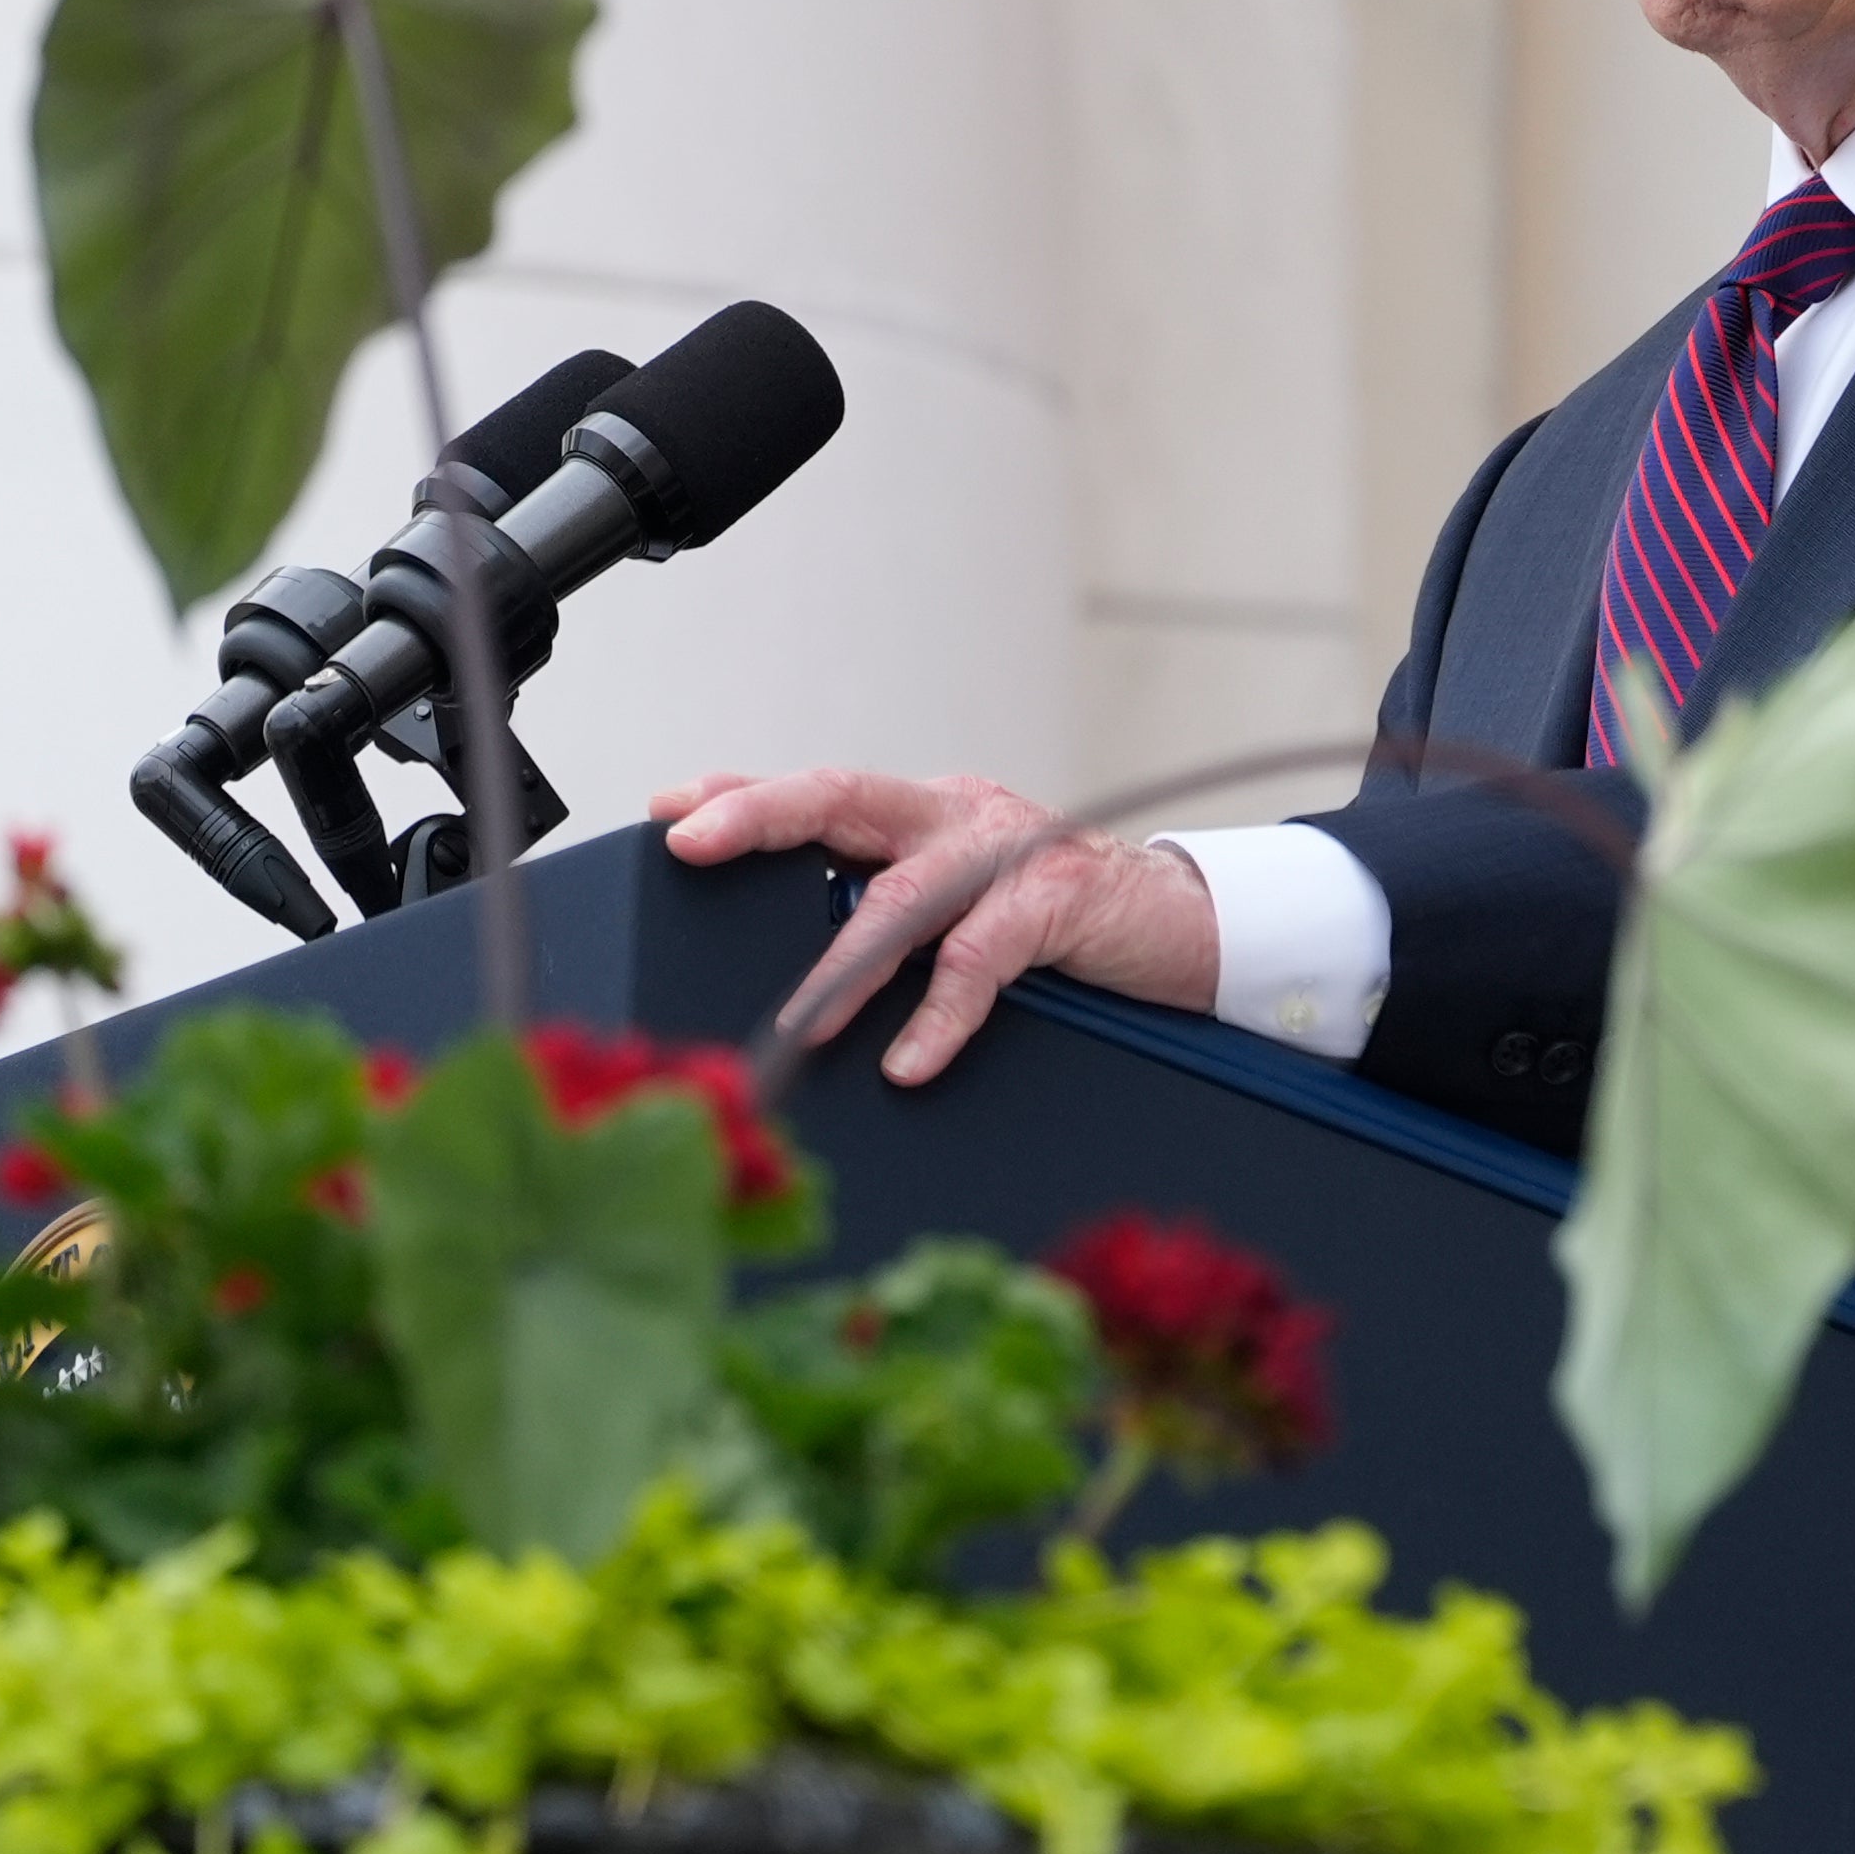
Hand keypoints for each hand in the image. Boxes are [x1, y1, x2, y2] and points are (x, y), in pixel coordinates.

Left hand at [651, 769, 1216, 1085]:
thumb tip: (797, 963)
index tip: (669, 809)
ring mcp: (1009, 853)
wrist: (1185, 927)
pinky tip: (910, 1060)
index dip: (743, 794)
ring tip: (802, 1021)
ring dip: (846, 961)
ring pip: (906, 893)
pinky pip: (982, 958)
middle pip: (844, 796)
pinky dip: (941, 1013)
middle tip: (694, 840)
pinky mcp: (1056, 904)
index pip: (820, 792)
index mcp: (926, 815)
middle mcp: (957, 815)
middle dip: (761, 814)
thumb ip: (893, 912)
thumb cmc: (1060, 926)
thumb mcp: (964, 905)